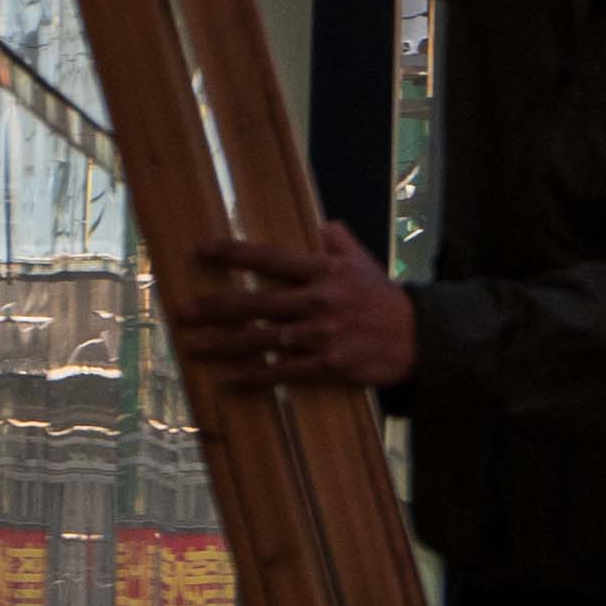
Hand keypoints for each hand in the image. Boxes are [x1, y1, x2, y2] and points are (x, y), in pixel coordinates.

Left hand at [188, 226, 417, 396]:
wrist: (421, 338)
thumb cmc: (387, 299)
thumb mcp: (366, 264)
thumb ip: (341, 243)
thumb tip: (325, 226)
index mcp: (325, 271)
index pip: (270, 258)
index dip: (234, 253)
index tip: (201, 250)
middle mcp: (319, 301)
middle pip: (256, 303)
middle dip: (216, 308)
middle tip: (183, 313)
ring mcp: (322, 335)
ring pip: (263, 339)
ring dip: (224, 344)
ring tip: (194, 346)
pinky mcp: (328, 365)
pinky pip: (283, 371)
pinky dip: (254, 376)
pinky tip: (229, 379)